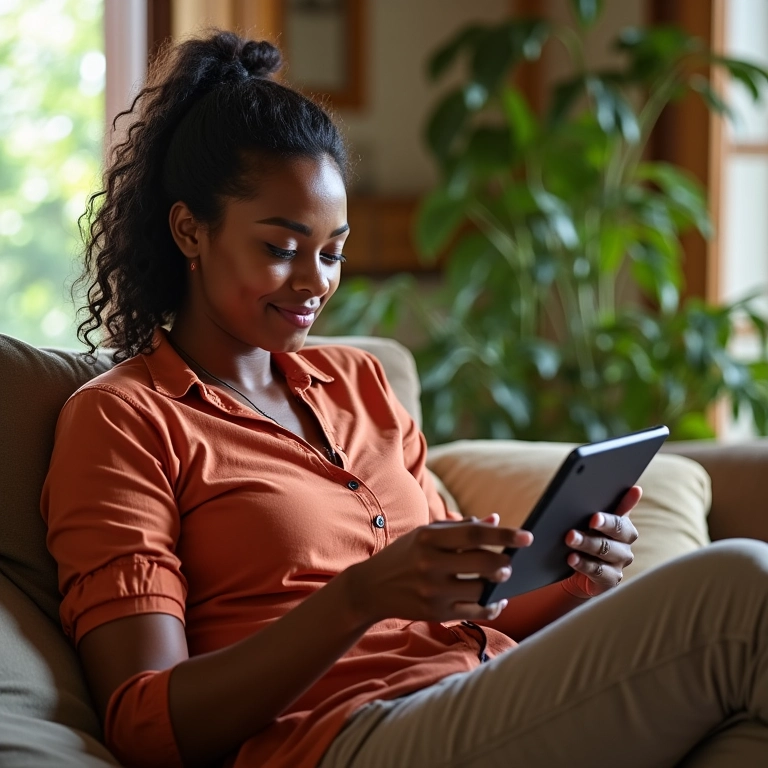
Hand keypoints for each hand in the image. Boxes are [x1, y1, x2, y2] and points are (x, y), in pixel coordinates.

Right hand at [344, 514, 532, 625]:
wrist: (371, 587)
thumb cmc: (404, 555)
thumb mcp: (426, 535)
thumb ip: (461, 528)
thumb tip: (496, 520)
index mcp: (428, 538)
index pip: (475, 534)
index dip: (505, 535)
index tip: (528, 536)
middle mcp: (430, 564)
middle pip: (483, 563)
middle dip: (505, 562)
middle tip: (511, 561)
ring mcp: (433, 591)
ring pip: (481, 589)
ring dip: (498, 583)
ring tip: (502, 577)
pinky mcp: (436, 613)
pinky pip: (476, 611)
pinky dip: (492, 605)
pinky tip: (497, 599)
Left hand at [562, 485, 641, 597]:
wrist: (577, 568)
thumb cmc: (586, 535)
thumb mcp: (592, 519)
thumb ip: (608, 503)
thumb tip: (633, 488)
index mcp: (624, 527)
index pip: (621, 520)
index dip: (609, 519)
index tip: (595, 516)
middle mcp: (625, 545)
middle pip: (616, 535)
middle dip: (599, 528)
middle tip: (583, 524)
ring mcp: (619, 563)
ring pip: (605, 552)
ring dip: (586, 544)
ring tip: (570, 538)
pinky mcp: (610, 580)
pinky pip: (598, 572)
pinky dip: (584, 564)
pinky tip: (571, 558)